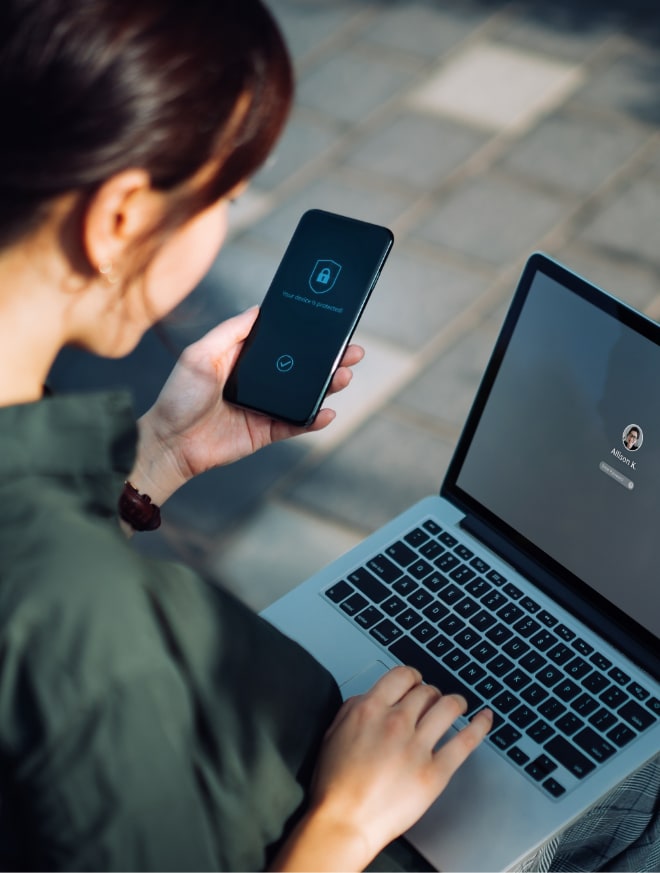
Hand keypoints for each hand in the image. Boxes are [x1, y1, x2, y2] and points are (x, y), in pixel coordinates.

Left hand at [132, 307, 363, 504]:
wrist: (169, 444)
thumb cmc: (178, 397)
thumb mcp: (200, 354)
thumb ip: (231, 332)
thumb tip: (259, 310)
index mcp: (243, 358)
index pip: (282, 342)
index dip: (305, 334)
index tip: (329, 323)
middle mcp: (258, 381)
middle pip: (301, 367)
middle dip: (328, 359)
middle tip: (351, 350)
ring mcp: (265, 406)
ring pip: (304, 394)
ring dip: (327, 386)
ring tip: (343, 376)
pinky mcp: (266, 432)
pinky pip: (296, 424)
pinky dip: (314, 419)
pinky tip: (327, 411)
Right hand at [272, 666, 492, 870]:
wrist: (344, 821)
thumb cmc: (335, 784)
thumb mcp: (335, 732)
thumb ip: (355, 707)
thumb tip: (374, 695)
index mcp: (370, 710)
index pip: (402, 675)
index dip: (412, 676)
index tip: (415, 682)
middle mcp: (397, 723)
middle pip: (426, 691)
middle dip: (430, 693)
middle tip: (431, 700)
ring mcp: (418, 747)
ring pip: (448, 707)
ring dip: (455, 702)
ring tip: (457, 704)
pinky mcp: (435, 773)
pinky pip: (465, 742)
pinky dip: (479, 726)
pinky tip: (485, 718)